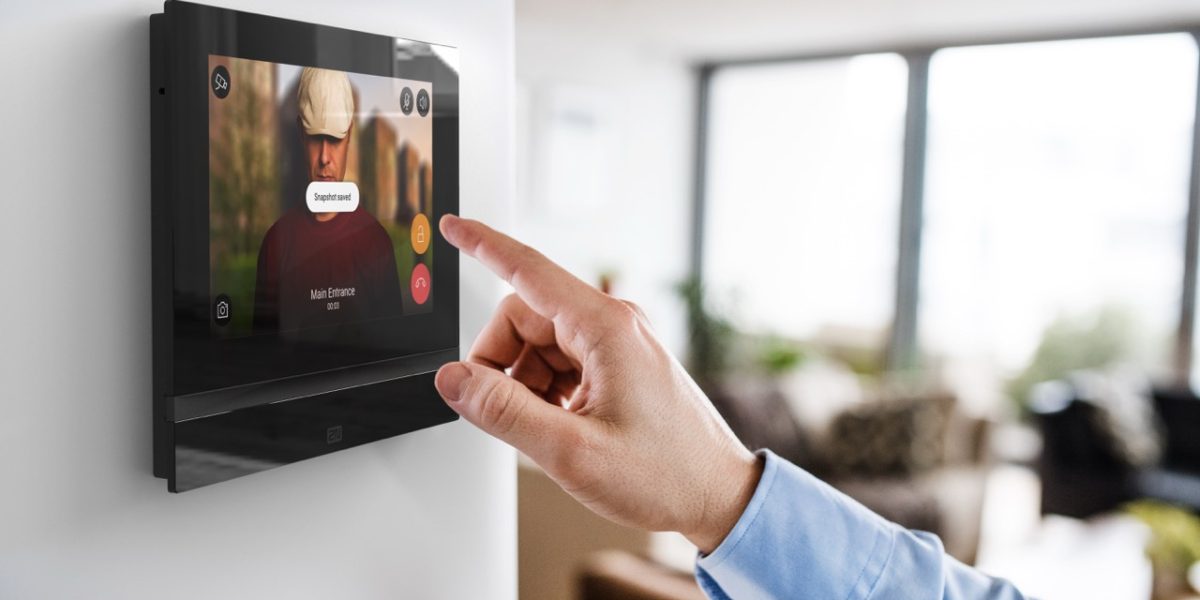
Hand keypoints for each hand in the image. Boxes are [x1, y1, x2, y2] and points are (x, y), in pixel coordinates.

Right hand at [434, 215, 761, 552]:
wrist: (718, 497)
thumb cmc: (666, 474)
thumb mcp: (570, 450)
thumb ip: (502, 411)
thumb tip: (453, 379)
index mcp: (605, 327)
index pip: (526, 270)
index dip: (481, 244)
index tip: (451, 226)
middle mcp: (614, 325)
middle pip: (525, 316)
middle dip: (498, 360)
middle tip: (497, 410)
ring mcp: (619, 345)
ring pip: (540, 344)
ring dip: (524, 383)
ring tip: (546, 430)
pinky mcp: (621, 366)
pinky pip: (562, 363)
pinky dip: (546, 391)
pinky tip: (560, 426)